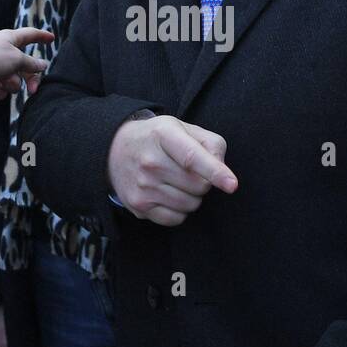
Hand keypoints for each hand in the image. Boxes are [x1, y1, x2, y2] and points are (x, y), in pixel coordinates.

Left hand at [0, 27, 52, 100]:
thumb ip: (31, 63)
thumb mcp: (15, 59)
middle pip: (24, 64)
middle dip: (30, 77)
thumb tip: (43, 64)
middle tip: (33, 90)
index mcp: (10, 39)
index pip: (30, 35)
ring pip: (12, 78)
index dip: (41, 36)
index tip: (51, 38)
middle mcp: (2, 50)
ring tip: (2, 83)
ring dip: (11, 84)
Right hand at [107, 115, 237, 225]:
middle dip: (204, 182)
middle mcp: (150, 161)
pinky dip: (180, 210)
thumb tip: (222, 171)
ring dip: (192, 196)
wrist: (114, 150)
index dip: (215, 172)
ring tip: (177, 181)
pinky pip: (176, 218)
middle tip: (189, 171)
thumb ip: (210, 144)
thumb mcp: (183, 128)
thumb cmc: (158, 138)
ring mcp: (142, 185)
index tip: (231, 185)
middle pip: (198, 185)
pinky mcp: (138, 205)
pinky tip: (168, 194)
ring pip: (190, 204)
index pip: (192, 157)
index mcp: (163, 134)